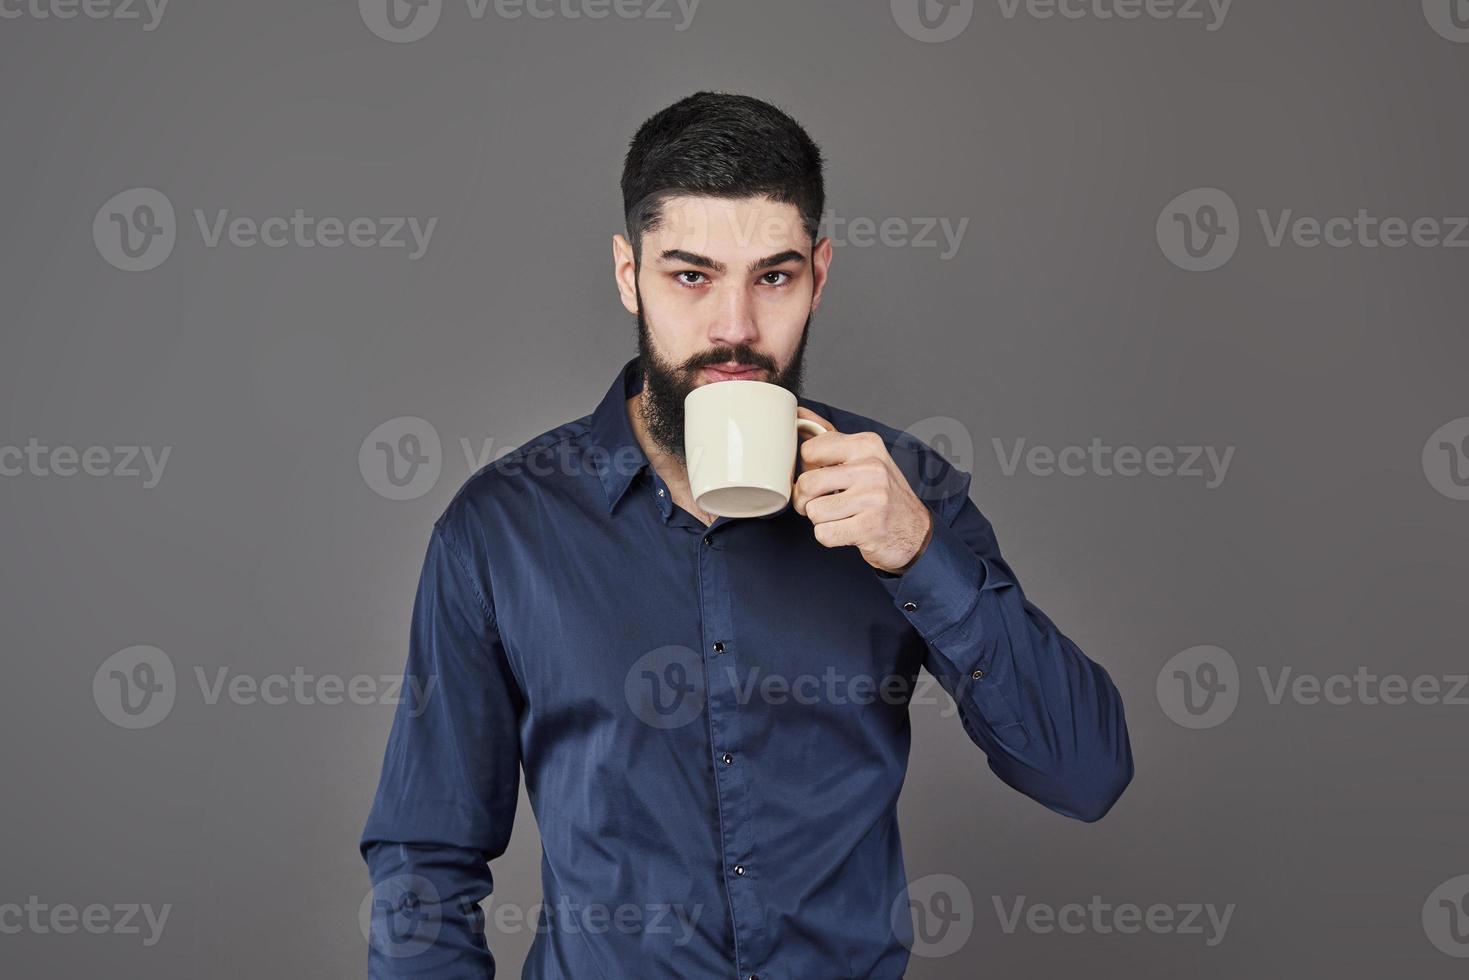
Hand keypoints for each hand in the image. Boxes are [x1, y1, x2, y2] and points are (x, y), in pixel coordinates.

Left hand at [791, 407, 933, 573]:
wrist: (915, 529)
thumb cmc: (882, 493)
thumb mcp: (863, 457)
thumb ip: (830, 437)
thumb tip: (799, 413)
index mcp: (867, 445)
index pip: (809, 450)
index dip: (806, 468)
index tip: (819, 476)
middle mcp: (872, 468)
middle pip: (807, 483)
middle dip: (804, 499)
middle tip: (817, 503)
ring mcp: (873, 498)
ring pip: (813, 511)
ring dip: (820, 520)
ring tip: (840, 516)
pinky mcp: (870, 527)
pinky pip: (824, 534)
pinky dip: (829, 537)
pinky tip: (847, 529)